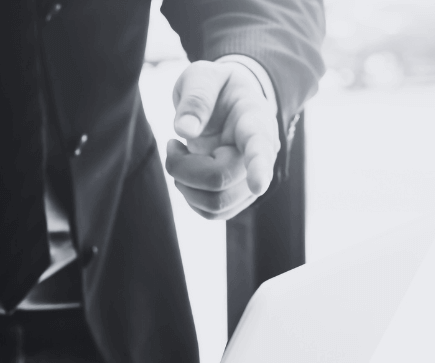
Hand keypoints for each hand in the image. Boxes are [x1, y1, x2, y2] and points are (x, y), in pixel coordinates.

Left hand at [165, 59, 279, 220]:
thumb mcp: (201, 77)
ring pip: (215, 204)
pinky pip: (211, 213)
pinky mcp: (239, 196)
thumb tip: (185, 130)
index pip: (260, 146)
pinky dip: (189, 196)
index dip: (259, 167)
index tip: (258, 184)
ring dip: (184, 183)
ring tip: (180, 155)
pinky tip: (188, 172)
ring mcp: (253, 179)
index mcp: (255, 120)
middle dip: (183, 168)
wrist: (227, 102)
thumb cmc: (215, 87)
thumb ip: (196, 98)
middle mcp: (262, 154)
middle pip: (220, 180)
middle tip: (172, 144)